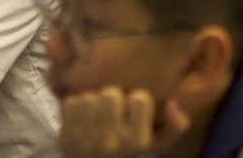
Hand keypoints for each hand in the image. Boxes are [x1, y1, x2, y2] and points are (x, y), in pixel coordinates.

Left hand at [59, 87, 189, 157]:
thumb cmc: (126, 150)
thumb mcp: (156, 143)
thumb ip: (175, 126)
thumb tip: (172, 103)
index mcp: (138, 141)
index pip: (140, 98)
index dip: (135, 97)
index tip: (131, 107)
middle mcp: (114, 141)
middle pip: (111, 93)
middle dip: (110, 96)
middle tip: (110, 107)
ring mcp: (88, 139)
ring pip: (89, 96)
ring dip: (91, 99)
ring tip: (95, 112)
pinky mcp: (67, 135)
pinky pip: (71, 102)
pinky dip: (74, 105)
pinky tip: (81, 117)